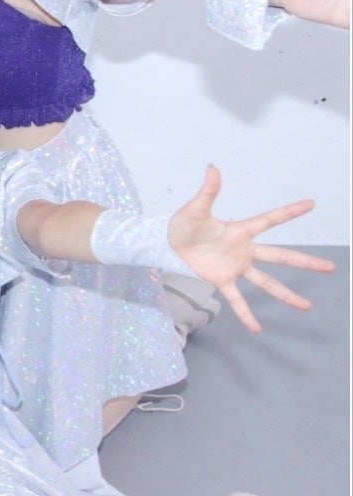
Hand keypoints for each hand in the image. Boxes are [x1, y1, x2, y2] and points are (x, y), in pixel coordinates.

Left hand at [168, 165, 334, 331]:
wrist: (165, 243)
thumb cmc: (181, 224)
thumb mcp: (195, 208)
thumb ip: (208, 191)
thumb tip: (212, 167)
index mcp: (240, 230)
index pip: (269, 220)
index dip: (289, 212)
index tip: (310, 204)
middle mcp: (244, 250)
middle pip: (280, 256)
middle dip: (305, 262)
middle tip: (330, 267)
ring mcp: (235, 267)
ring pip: (266, 282)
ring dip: (286, 294)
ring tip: (306, 306)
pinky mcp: (222, 280)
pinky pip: (236, 300)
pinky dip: (245, 313)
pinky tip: (257, 328)